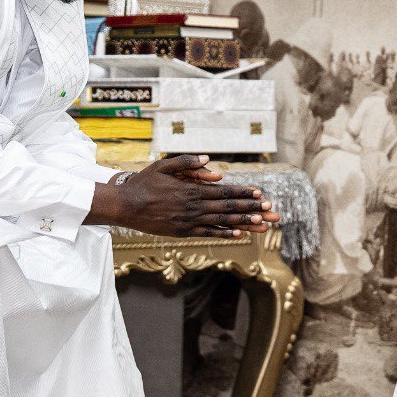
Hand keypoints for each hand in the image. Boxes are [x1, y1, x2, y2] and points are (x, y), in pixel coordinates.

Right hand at [96, 154, 280, 238]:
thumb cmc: (144, 183)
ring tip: (263, 225)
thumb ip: (187, 163)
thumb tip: (210, 161)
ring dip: (244, 224)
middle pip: (228, 208)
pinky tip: (238, 235)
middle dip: (252, 209)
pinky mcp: (183, 232)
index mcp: (191, 190)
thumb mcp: (164, 166)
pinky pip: (207, 234)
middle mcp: (194, 207)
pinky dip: (224, 234)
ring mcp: (189, 221)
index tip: (260, 194)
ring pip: (222, 223)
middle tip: (271, 211)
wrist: (125, 206)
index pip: (224, 192)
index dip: (243, 194)